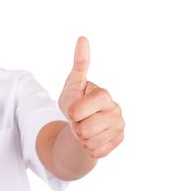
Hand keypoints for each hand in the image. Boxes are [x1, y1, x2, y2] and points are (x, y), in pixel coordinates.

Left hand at [58, 36, 124, 157]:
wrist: (81, 124)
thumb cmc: (76, 101)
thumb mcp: (72, 84)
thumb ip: (79, 64)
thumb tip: (82, 38)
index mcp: (104, 95)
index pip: (78, 111)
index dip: (72, 113)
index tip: (75, 109)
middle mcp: (116, 110)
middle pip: (83, 130)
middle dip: (75, 127)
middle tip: (80, 120)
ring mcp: (119, 127)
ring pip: (89, 142)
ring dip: (81, 138)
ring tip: (85, 128)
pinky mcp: (118, 141)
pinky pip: (95, 152)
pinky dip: (88, 148)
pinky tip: (92, 138)